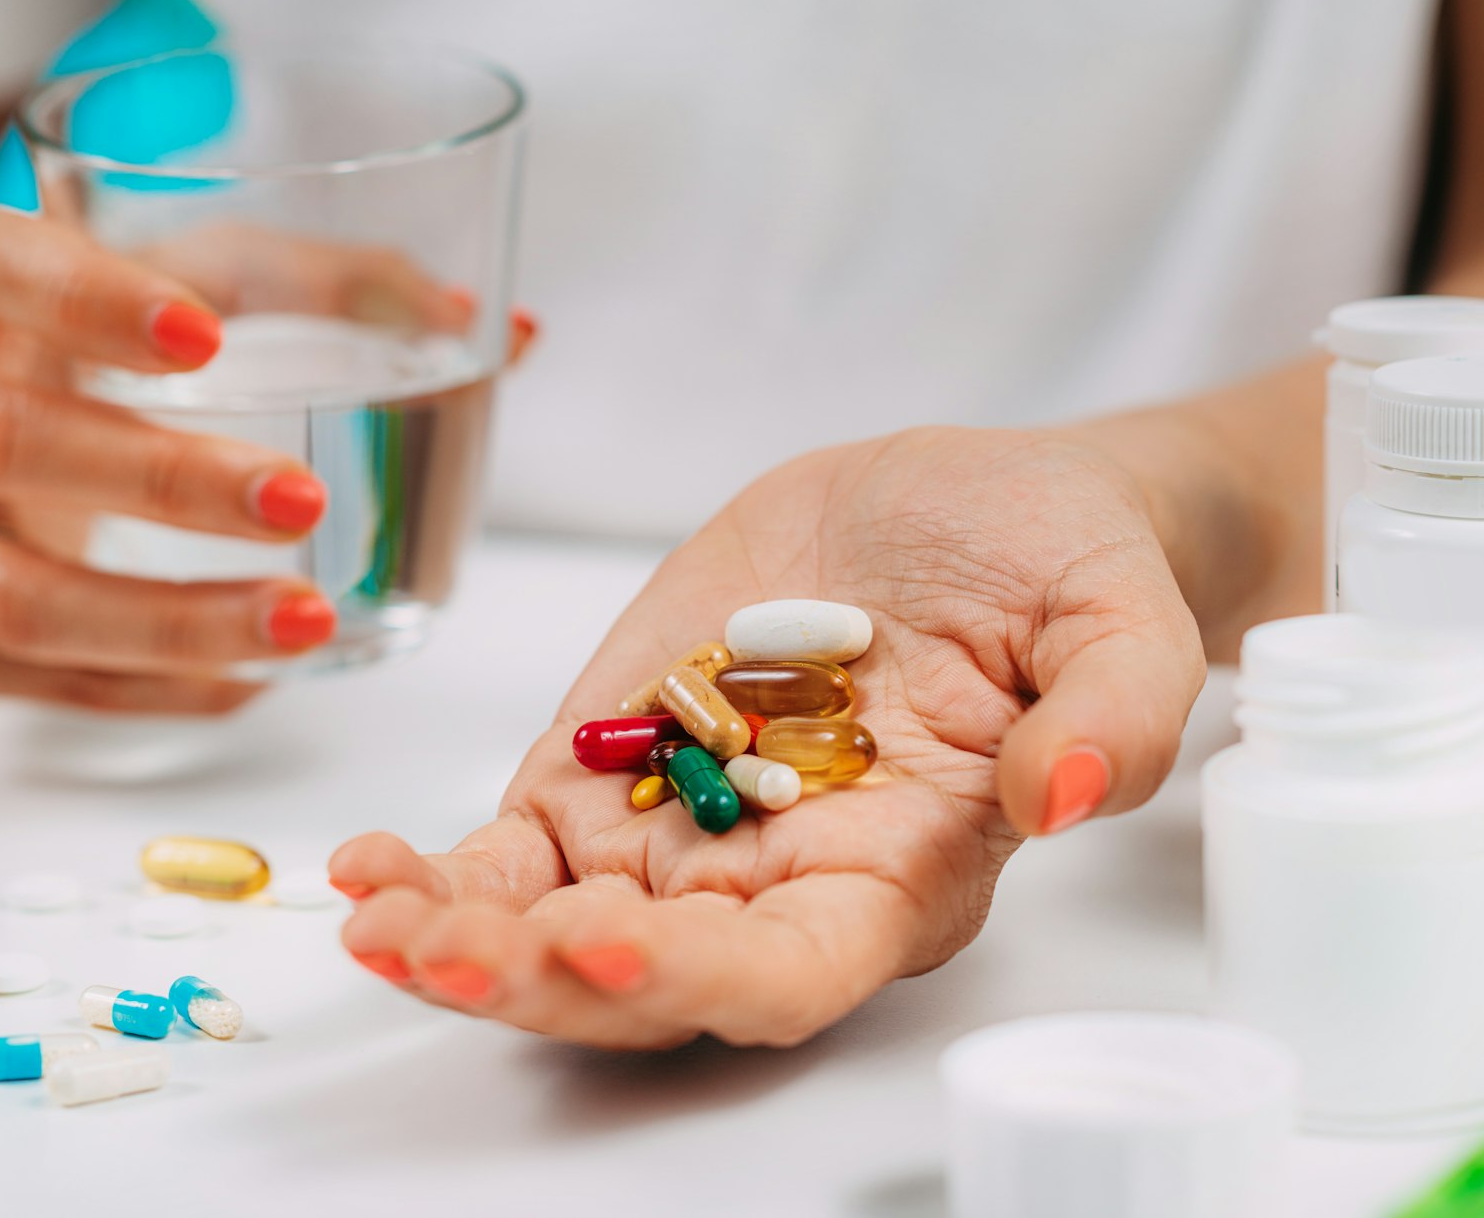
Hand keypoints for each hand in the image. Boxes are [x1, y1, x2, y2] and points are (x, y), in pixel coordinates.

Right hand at [0, 200, 478, 711]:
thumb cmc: (82, 331)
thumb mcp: (182, 272)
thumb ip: (332, 285)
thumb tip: (510, 328)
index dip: (86, 300)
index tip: (207, 333)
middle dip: (158, 479)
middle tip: (301, 502)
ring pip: (2, 595)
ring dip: (162, 620)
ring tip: (304, 622)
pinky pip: (24, 677)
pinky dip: (144, 685)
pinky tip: (246, 677)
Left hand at [331, 428, 1205, 1046]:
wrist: (970, 508)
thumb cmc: (1060, 572)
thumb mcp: (1120, 619)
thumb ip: (1112, 715)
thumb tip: (1059, 793)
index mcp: (898, 872)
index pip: (796, 968)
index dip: (703, 974)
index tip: (613, 941)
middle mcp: (774, 878)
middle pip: (647, 975)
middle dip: (539, 976)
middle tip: (441, 946)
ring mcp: (676, 826)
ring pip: (553, 928)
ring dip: (460, 940)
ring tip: (371, 913)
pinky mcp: (608, 765)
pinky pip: (510, 851)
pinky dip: (439, 873)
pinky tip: (363, 869)